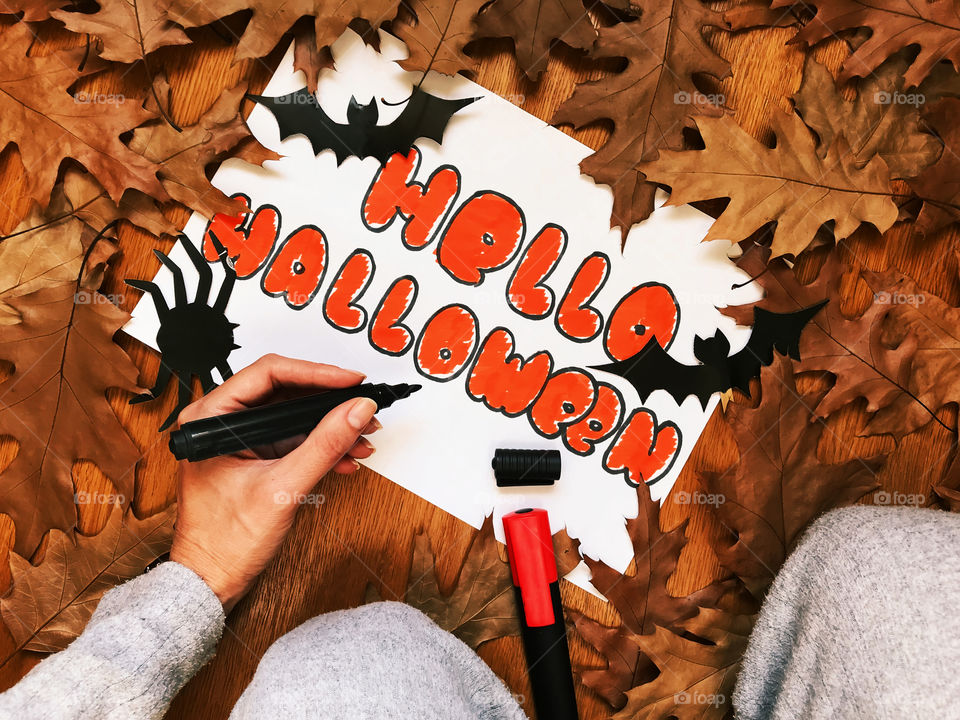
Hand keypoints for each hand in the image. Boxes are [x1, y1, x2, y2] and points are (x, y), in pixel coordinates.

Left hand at [169, 354, 378, 611]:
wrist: (211, 582)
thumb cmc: (223, 542)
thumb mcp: (282, 488)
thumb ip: (324, 445)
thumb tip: (356, 411)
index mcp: (210, 417)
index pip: (269, 374)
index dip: (317, 373)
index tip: (351, 381)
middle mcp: (221, 421)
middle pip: (285, 390)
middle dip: (329, 401)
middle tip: (362, 405)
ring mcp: (238, 438)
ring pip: (294, 414)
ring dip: (331, 425)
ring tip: (362, 436)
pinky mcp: (254, 454)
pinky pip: (294, 437)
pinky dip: (322, 444)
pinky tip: (347, 455)